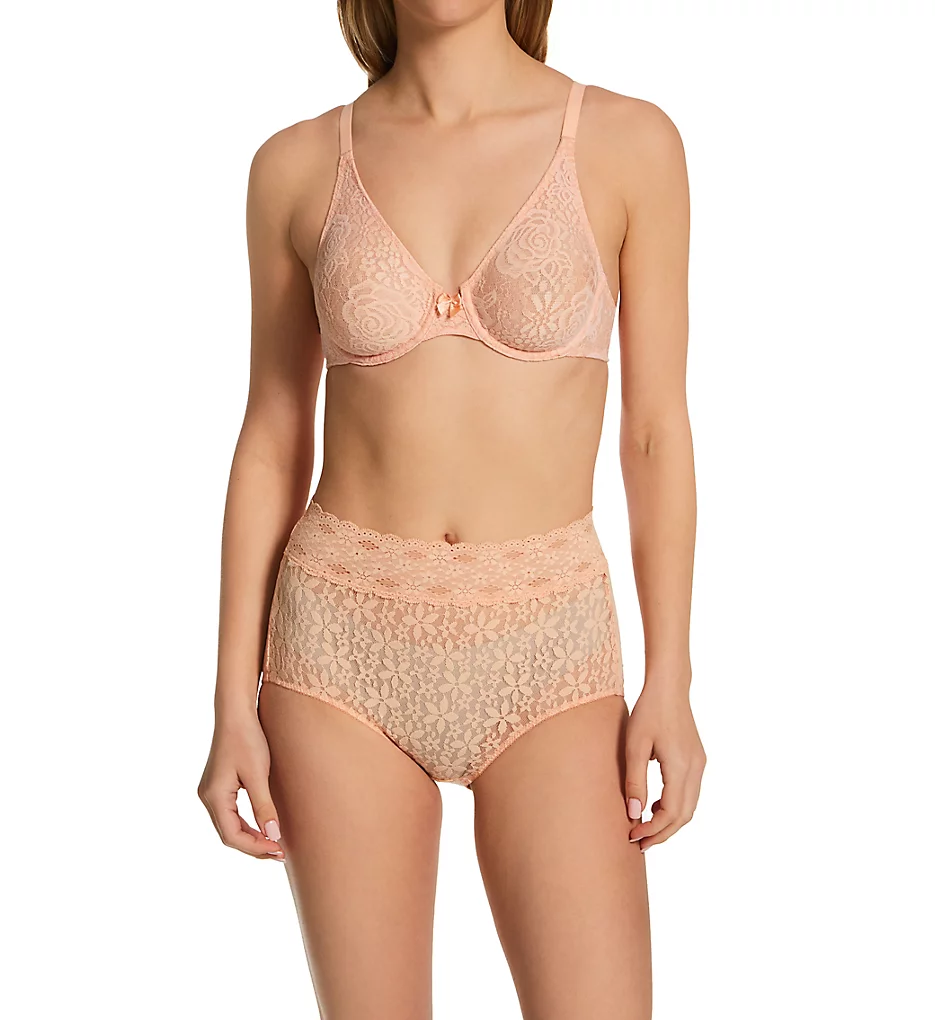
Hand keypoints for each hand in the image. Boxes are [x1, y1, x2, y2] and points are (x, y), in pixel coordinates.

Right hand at [198, 710, 284, 860]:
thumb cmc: (247, 739)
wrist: (236, 713)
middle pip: (228, 834)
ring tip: (273, 844)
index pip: (232, 836)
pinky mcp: (218, 786)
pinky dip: (245, 824)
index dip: (255, 847)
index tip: (278, 851)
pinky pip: (230, 814)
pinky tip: (262, 827)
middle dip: (253, 846)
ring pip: (228, 826)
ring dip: (250, 837)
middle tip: (279, 853)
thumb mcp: (258, 774)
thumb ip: (263, 806)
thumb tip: (272, 836)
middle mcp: (207, 797)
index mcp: (214, 796)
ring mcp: (210, 792)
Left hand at [624, 684, 705, 850]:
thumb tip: (634, 814)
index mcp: (681, 767)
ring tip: (644, 828)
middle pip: (684, 815)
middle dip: (662, 833)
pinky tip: (655, 805)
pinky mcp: (697, 759)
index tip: (632, 836)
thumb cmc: (648, 712)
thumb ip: (635, 781)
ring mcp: (699, 764)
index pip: (671, 813)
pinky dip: (675, 805)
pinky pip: (690, 792)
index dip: (653, 829)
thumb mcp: (634, 746)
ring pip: (690, 806)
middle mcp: (696, 768)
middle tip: (639, 843)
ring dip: (669, 821)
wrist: (669, 686)